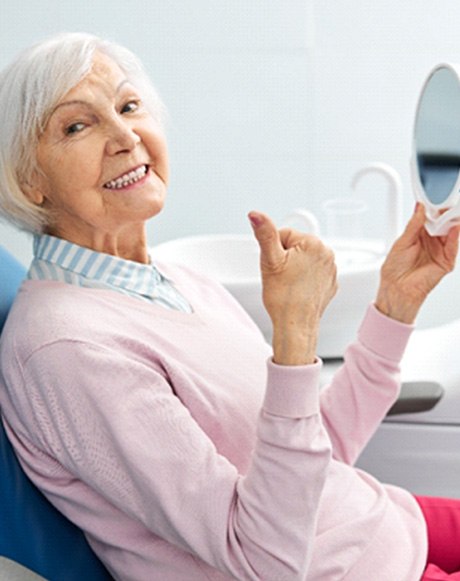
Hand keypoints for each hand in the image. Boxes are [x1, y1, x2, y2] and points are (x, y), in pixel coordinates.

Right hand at [249, 211, 336, 364]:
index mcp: (313, 243)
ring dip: (294, 268)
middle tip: (281, 276)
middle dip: (285, 259)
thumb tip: (256, 214)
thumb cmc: (283, 297)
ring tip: (289, 284)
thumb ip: (264, 233)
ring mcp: (331, 270)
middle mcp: (327, 253)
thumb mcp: (269, 261)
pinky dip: (304, 279)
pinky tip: (297, 290)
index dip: (274, 251)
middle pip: (295, 246)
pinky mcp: (330, 283)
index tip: (276, 266)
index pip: (284, 235)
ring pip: (303, 260)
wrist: (296, 325)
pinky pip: (312, 273)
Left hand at [375, 202, 459, 323]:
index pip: (431, 217)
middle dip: (445, 212)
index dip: (434, 208)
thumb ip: (414, 224)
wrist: (397, 288)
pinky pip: (453, 246)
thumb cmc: (395, 268)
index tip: (436, 198)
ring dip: (452, 221)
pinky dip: (455, 236)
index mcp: (419, 234)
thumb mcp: (403, 241)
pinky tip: (454, 227)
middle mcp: (431, 241)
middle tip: (446, 202)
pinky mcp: (446, 261)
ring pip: (451, 232)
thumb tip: (420, 207)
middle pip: (443, 222)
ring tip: (451, 212)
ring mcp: (440, 250)